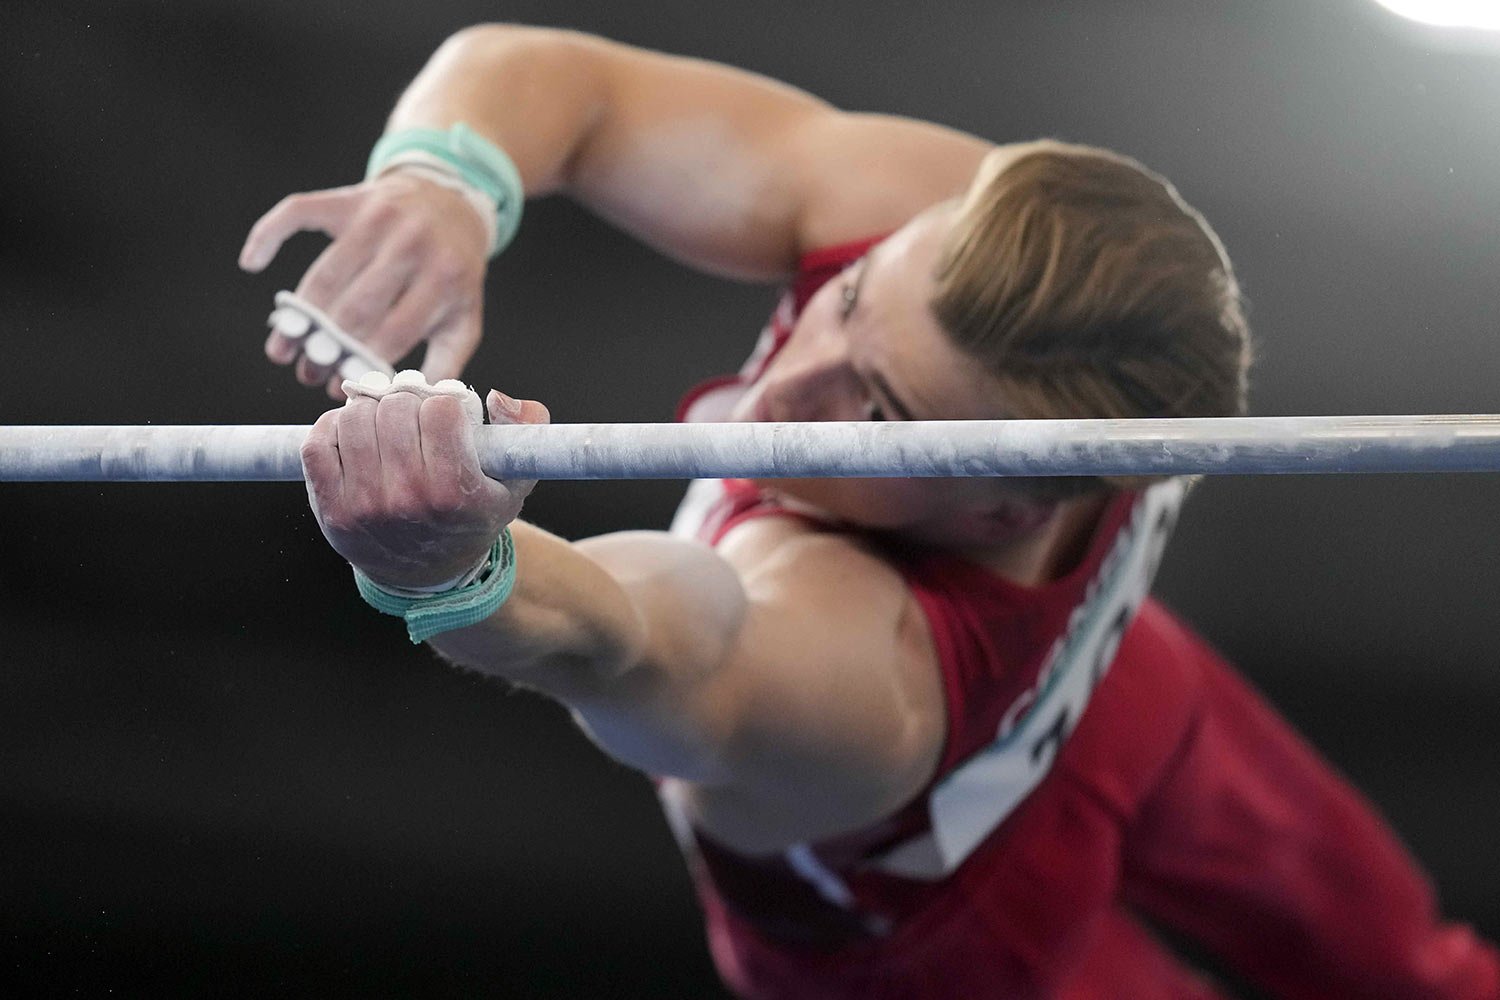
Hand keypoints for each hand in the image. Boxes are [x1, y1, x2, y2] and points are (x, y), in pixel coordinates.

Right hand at [241, 172, 490, 397]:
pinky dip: (268, 234)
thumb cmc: (453, 274)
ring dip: (298, 315)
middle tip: (305, 373)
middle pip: (357, 306)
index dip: (362, 364)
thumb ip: (445, 362)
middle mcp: (411, 242)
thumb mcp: (464, 318)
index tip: (337, 388)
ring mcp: (378, 215)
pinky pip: (297, 212)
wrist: (452, 204)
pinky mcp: (349, 198)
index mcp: (444, 277)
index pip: (394, 332)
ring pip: (326, 273)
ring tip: (281, 348)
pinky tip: (252, 264)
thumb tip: (413, 401)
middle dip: (326, 346)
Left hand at [301, 384, 549, 590]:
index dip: (445, 403)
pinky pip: (319, 443)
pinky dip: (333, 426)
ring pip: (355, 418)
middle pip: (395, 408)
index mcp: (455, 493)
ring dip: (370, 411)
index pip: (440, 410)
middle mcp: (408, 500)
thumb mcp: (514, 481)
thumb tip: (498, 397)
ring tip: (385, 424)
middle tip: (414, 416)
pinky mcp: (331, 509)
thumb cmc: (471, 516)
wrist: (427, 573)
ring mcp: (364, 506)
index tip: (446, 416)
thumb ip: (525, 431)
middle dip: (407, 402)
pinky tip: (354, 433)